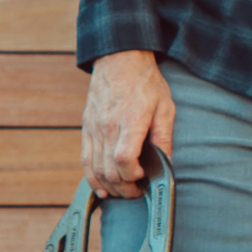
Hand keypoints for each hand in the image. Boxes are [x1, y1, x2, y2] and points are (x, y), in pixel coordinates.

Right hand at [81, 50, 175, 196]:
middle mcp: (108, 126)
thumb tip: (166, 164)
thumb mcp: (165, 107)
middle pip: (109, 170)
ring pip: (96, 169)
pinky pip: (85, 160)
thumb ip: (164, 138)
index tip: (143, 177)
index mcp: (130, 120)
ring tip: (123, 190)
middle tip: (136, 190)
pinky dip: (92, 178)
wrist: (119, 60)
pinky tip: (101, 188)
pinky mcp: (86, 128)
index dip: (133, 175)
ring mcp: (94, 128)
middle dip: (124, 187)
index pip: (124, 159)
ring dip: (110, 186)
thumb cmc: (144, 83)